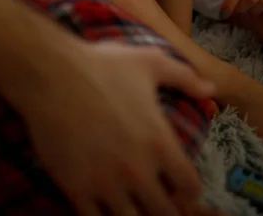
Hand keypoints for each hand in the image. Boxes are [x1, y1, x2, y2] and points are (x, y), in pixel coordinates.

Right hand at [19, 40, 216, 215]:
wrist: (51, 73)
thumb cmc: (102, 65)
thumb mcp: (149, 62)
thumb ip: (184, 77)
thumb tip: (211, 88)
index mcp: (159, 142)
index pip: (190, 186)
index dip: (188, 189)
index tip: (178, 184)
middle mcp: (137, 170)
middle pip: (164, 214)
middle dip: (165, 209)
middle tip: (155, 198)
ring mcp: (106, 183)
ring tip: (131, 205)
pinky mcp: (76, 189)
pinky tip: (101, 207)